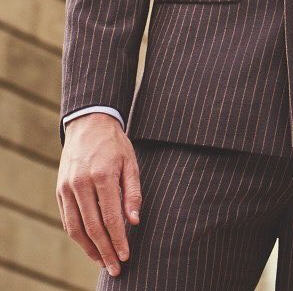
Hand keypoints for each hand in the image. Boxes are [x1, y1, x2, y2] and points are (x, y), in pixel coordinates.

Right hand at [56, 113, 141, 277]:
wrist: (89, 124)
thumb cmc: (115, 144)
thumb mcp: (131, 162)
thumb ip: (133, 192)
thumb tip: (134, 222)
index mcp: (103, 176)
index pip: (110, 217)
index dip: (118, 240)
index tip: (126, 256)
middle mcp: (82, 184)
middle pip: (93, 227)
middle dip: (105, 251)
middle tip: (116, 268)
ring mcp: (67, 188)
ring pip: (76, 228)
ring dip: (89, 249)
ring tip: (102, 262)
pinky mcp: (59, 191)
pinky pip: (68, 220)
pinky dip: (78, 236)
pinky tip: (89, 246)